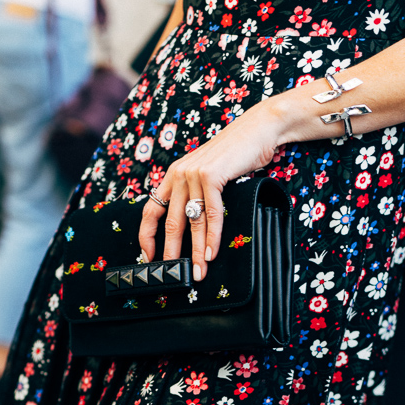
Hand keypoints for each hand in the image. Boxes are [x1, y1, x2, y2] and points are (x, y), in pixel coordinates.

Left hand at [138, 97, 283, 280]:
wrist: (257, 130)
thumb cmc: (234, 156)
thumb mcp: (207, 175)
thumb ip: (195, 195)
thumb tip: (191, 228)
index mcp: (173, 176)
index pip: (151, 210)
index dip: (147, 236)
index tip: (149, 257)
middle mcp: (179, 174)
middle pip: (171, 222)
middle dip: (172, 252)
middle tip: (174, 274)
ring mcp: (194, 174)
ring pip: (192, 222)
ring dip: (196, 251)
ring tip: (198, 271)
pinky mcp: (211, 176)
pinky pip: (211, 214)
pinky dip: (212, 236)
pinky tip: (211, 252)